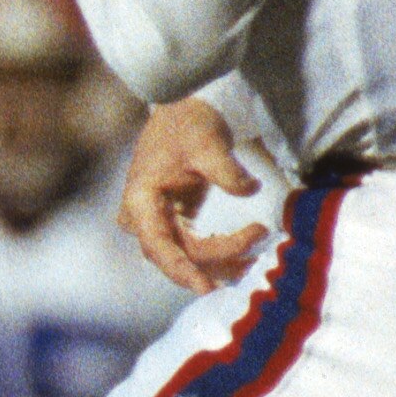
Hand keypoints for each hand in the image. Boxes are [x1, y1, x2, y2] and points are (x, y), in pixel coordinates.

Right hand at [119, 97, 265, 292]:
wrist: (183, 108)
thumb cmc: (189, 124)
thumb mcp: (208, 144)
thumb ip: (228, 172)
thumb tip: (250, 191)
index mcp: (140, 200)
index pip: (159, 245)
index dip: (181, 270)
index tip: (206, 288)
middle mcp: (142, 216)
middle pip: (174, 254)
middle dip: (213, 262)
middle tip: (254, 252)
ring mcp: (155, 219)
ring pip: (183, 255)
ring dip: (217, 262)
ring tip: (254, 258)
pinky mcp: (171, 218)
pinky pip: (190, 245)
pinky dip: (216, 251)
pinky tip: (243, 251)